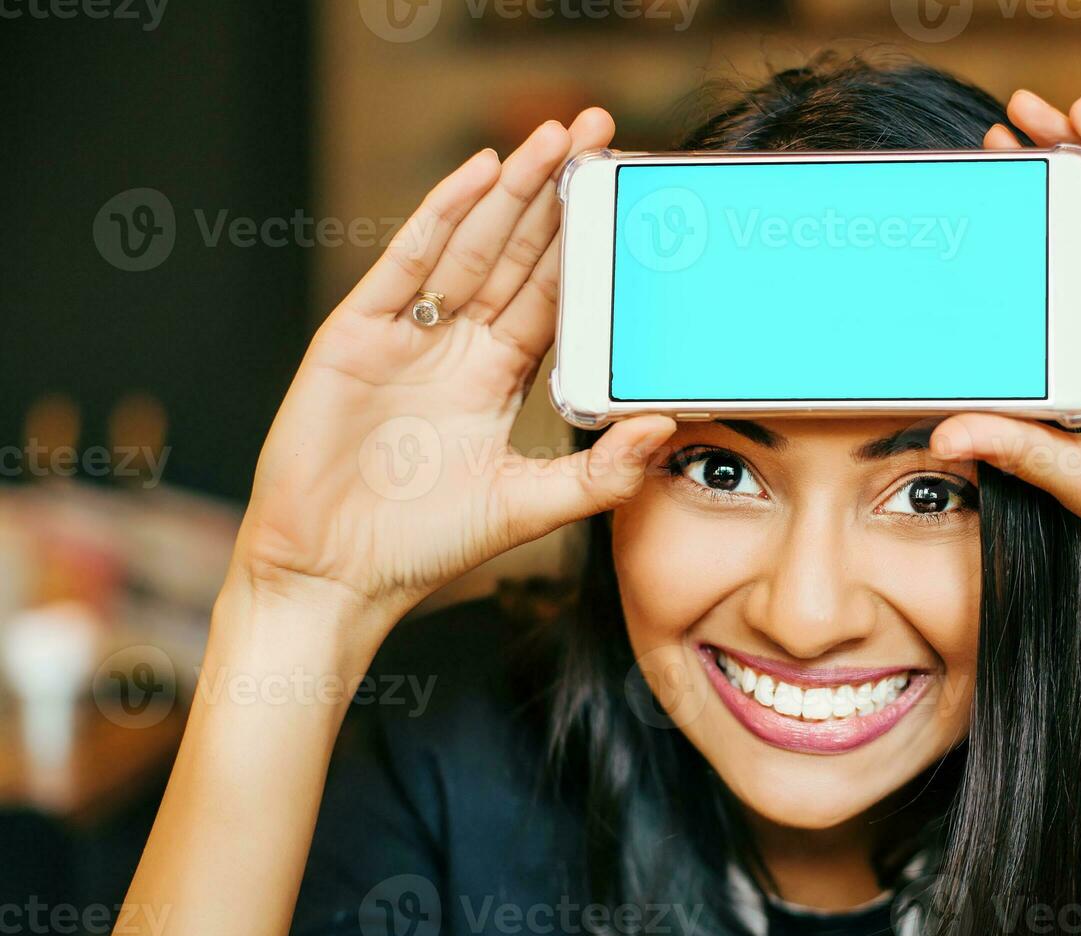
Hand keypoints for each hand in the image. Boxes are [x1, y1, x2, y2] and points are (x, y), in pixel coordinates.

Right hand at [232, 110, 674, 622]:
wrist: (333, 575)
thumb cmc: (423, 545)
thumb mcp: (527, 506)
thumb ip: (598, 473)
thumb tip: (664, 426)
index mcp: (497, 377)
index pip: (554, 297)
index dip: (588, 248)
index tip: (624, 198)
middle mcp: (456, 347)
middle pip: (517, 256)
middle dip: (557, 196)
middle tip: (599, 132)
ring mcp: (405, 337)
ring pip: (470, 247)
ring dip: (512, 191)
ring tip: (555, 137)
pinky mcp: (356, 335)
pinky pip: (406, 265)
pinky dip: (441, 217)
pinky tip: (479, 175)